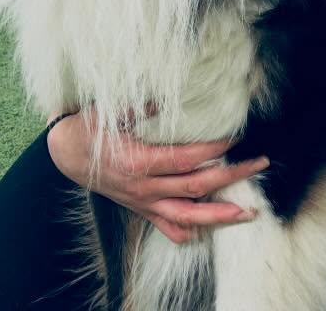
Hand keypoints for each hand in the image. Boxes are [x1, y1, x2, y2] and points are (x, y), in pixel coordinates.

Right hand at [46, 108, 268, 243]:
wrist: (65, 153)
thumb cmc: (90, 128)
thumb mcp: (112, 109)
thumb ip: (144, 103)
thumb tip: (171, 93)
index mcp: (139, 161)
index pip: (186, 159)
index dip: (213, 150)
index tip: (235, 137)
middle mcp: (144, 187)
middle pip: (196, 187)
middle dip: (232, 177)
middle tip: (259, 164)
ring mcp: (144, 202)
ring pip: (187, 215)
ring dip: (219, 215)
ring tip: (248, 212)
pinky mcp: (142, 209)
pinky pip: (167, 227)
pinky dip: (189, 231)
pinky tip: (209, 229)